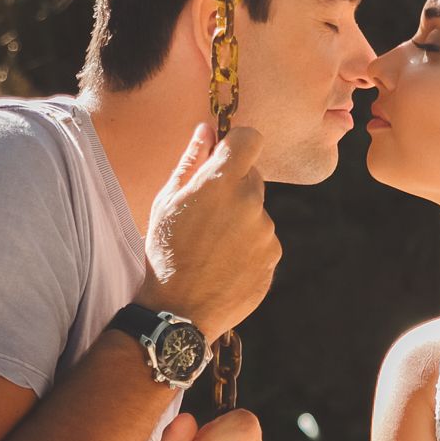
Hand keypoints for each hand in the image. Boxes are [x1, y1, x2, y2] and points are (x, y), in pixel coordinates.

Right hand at [140, 124, 280, 342]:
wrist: (179, 310)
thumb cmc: (166, 251)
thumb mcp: (167, 202)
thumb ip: (191, 162)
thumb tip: (206, 130)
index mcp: (221, 182)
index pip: (250, 138)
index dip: (237, 143)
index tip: (225, 155)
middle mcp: (250, 202)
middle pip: (252, 176)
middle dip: (234, 185)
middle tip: (207, 213)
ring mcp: (265, 231)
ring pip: (257, 210)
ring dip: (241, 219)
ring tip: (212, 245)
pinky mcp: (273, 256)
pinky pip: (264, 239)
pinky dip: (249, 245)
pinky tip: (225, 262)